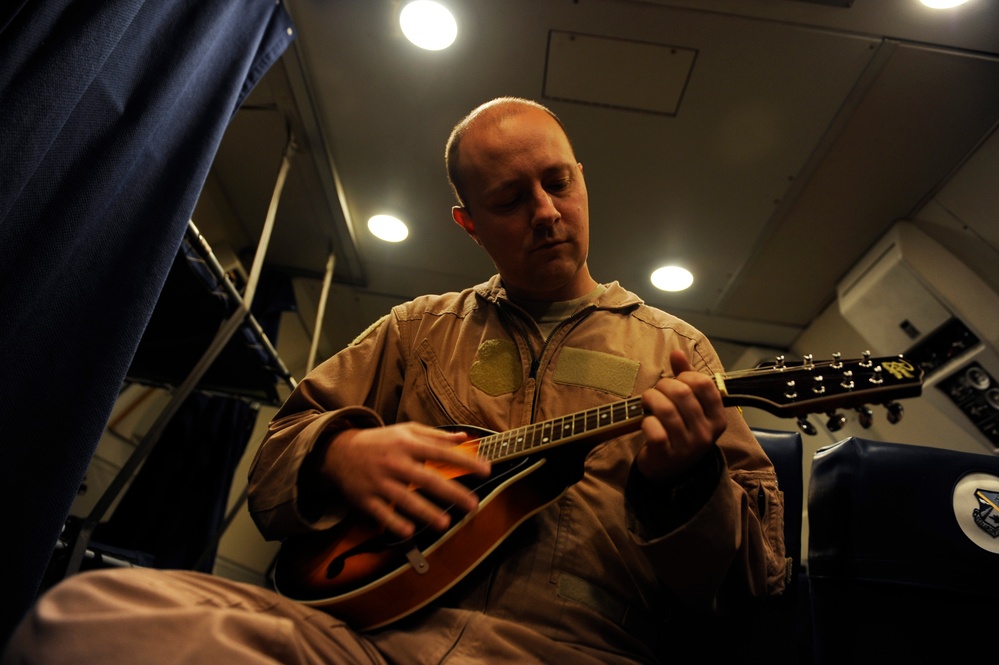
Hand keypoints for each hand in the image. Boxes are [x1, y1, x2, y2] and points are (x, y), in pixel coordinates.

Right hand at [319, 423, 490, 539]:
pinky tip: (409, 531)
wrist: (339, 451)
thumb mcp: (406, 431)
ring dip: (426, 512)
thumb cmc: (380, 441)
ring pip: (406, 499)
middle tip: (472, 504)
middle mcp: (395, 463)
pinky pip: (383, 513)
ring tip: (445, 523)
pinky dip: (395, 523)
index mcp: (407, 444)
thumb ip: (435, 436)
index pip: (442, 453)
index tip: (486, 470)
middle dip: (452, 492)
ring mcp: (380, 482)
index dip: (465, 461)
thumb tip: (464, 438)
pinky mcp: (366, 498)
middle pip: (427, 479)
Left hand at [636, 350, 727, 481]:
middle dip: (663, 385)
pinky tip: (646, 422)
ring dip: (650, 400)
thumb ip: (685, 378)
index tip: (676, 381)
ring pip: (666, 410)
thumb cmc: (680, 431)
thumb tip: (677, 352)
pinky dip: (646, 421)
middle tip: (655, 392)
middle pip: (682, 393)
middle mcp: (706, 433)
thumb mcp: (690, 406)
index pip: (704, 383)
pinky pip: (655, 430)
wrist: (668, 471)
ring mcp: (687, 447)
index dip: (685, 375)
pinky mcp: (667, 456)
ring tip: (647, 402)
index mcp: (717, 418)